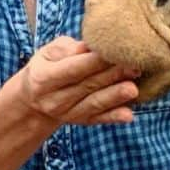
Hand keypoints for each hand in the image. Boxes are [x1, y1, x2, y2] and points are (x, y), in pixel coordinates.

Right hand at [15, 37, 138, 127]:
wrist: (35, 99)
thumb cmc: (48, 66)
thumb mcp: (49, 53)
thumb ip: (68, 49)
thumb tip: (88, 47)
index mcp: (44, 78)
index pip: (74, 68)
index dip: (95, 60)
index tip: (116, 50)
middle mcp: (54, 99)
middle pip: (88, 85)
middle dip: (113, 75)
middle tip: (135, 65)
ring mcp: (68, 113)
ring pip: (95, 103)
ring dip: (116, 96)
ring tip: (133, 88)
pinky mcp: (81, 121)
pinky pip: (99, 119)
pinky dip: (114, 117)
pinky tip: (128, 115)